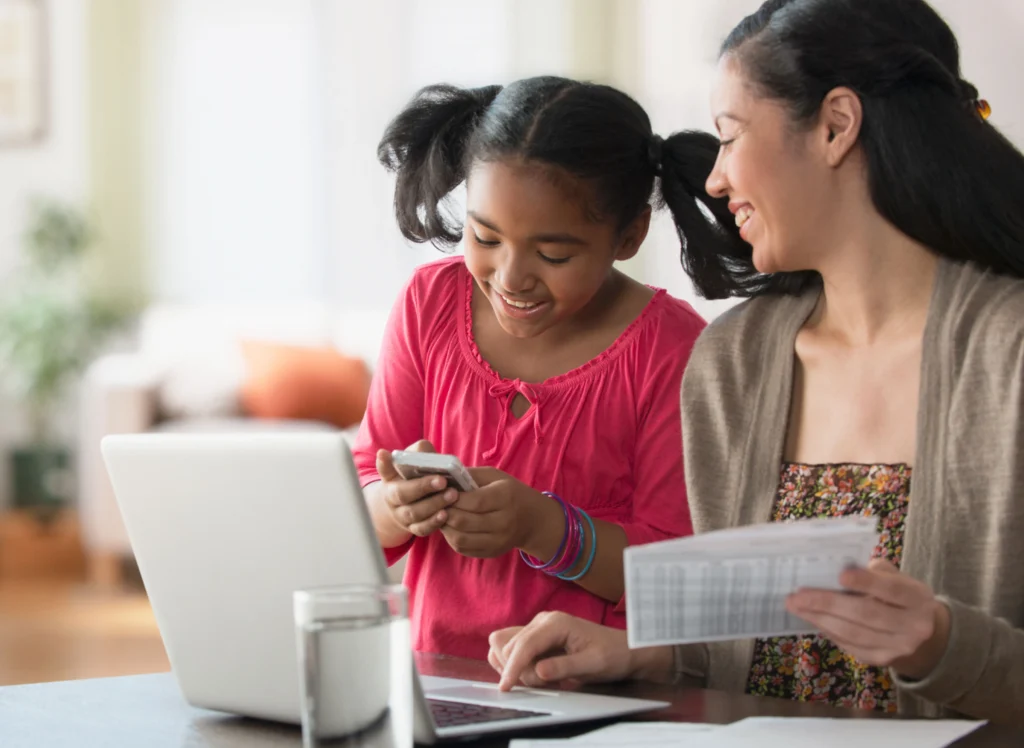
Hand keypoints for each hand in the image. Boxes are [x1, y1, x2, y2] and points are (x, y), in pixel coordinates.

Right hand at [375, 440, 458, 538]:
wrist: (412, 504)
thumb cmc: (416, 478)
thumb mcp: (414, 463)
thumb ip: (419, 453)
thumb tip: (424, 451)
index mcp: (390, 479)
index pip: (385, 469)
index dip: (384, 463)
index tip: (384, 453)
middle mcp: (392, 498)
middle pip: (402, 494)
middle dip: (422, 487)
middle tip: (442, 481)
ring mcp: (402, 516)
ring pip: (414, 513)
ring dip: (434, 504)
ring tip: (452, 495)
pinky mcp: (413, 528)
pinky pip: (421, 529)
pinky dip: (433, 522)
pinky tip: (445, 514)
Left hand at [439, 468, 555, 558]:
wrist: (532, 520)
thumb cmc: (510, 493)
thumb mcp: (495, 477)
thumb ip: (471, 475)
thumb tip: (444, 476)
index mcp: (506, 498)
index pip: (474, 501)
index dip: (454, 498)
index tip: (443, 492)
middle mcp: (504, 522)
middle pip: (464, 521)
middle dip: (446, 512)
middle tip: (438, 504)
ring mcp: (498, 541)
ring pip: (460, 539)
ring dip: (446, 527)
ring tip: (442, 516)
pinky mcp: (491, 552)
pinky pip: (464, 549)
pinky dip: (452, 538)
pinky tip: (451, 527)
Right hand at [488, 612, 639, 690]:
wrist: (623, 650)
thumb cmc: (611, 655)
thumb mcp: (592, 665)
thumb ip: (564, 667)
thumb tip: (538, 671)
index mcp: (555, 623)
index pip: (524, 645)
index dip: (512, 667)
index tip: (506, 688)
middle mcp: (542, 621)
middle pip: (510, 645)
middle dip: (518, 669)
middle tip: (544, 683)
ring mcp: (538, 627)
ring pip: (506, 645)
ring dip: (515, 665)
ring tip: (542, 677)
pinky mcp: (536, 636)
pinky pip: (514, 648)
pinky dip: (517, 663)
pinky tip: (538, 673)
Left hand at [786, 558, 950, 679]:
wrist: (921, 633)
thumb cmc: (900, 596)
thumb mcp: (898, 578)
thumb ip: (875, 571)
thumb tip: (838, 567)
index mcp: (919, 598)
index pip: (892, 590)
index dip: (866, 582)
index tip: (840, 576)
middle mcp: (914, 626)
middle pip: (866, 614)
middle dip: (828, 603)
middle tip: (799, 594)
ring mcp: (898, 647)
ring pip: (853, 633)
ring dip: (820, 618)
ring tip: (796, 605)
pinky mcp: (881, 660)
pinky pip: (849, 645)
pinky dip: (827, 630)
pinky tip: (811, 617)